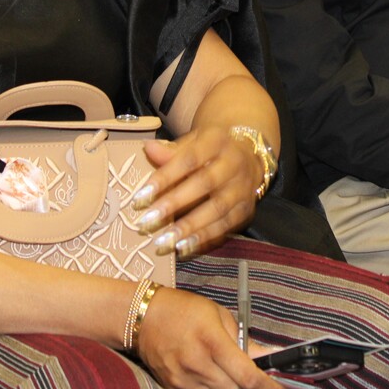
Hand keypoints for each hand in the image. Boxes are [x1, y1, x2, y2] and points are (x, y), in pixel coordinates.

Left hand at [135, 127, 260, 256]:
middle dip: (174, 203)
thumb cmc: (211, 150)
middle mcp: (234, 163)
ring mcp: (243, 187)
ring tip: (164, 240)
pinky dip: (204, 238)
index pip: (189, 159)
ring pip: (217, 209)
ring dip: (189, 226)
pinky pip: (226, 226)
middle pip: (204, 184)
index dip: (165, 177)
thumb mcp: (193, 142)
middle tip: (147, 221)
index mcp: (217, 141)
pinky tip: (183, 247)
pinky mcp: (247, 209)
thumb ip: (171, 151)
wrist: (248, 155)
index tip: (140, 196)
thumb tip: (148, 149)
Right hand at [137, 287, 284, 388]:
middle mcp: (198, 364)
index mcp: (213, 342)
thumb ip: (244, 340)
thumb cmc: (184, 310)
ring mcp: (183, 380)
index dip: (267, 388)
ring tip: (221, 373)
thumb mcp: (219, 315)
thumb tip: (265, 357)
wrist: (144, 317)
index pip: (247, 376)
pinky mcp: (173, 388)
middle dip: (244, 386)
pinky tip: (205, 376)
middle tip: (243, 374)